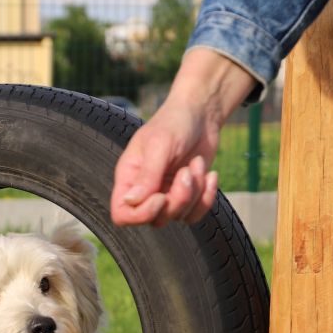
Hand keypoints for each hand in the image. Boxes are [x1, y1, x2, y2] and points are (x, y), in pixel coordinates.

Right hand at [111, 48, 256, 226]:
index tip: (161, 197)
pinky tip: (210, 174)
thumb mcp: (160, 145)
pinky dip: (207, 197)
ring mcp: (166, 194)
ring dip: (195, 192)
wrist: (201, 113)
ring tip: (197, 164)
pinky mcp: (187, 196)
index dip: (141, 214)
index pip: (122, 214)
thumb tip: (130, 203)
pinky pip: (195, 215)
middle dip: (178, 199)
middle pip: (155, 219)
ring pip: (178, 216)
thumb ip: (147, 175)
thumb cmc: (175, 122)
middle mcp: (145, 190)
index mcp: (129, 177)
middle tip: (187, 171)